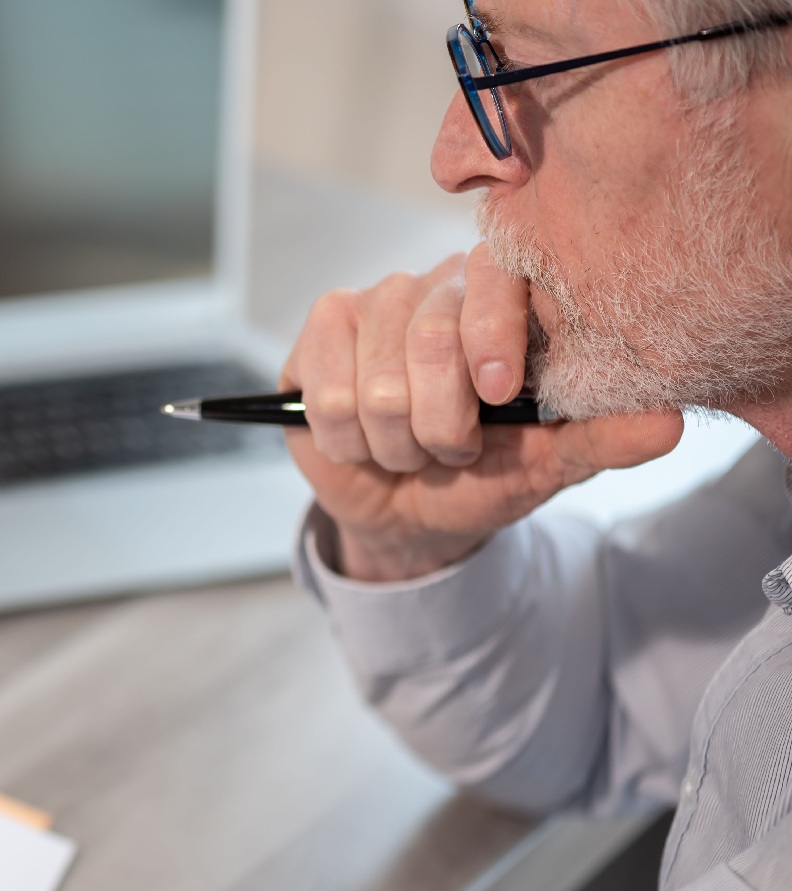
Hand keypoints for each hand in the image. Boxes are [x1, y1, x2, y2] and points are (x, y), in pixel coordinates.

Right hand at [281, 243, 683, 581]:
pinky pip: (325, 391)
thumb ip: (602, 438)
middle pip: (429, 339)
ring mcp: (372, 303)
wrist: (407, 512)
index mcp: (503, 298)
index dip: (491, 335)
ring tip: (407, 451)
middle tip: (452, 453)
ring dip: (393, 443)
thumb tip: (669, 422)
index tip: (499, 395)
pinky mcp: (321, 331)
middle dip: (440, 425)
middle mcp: (436, 286)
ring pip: (375, 380)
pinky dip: (346, 439)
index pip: (494, 277)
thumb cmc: (484, 475)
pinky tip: (359, 441)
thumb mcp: (548, 464)